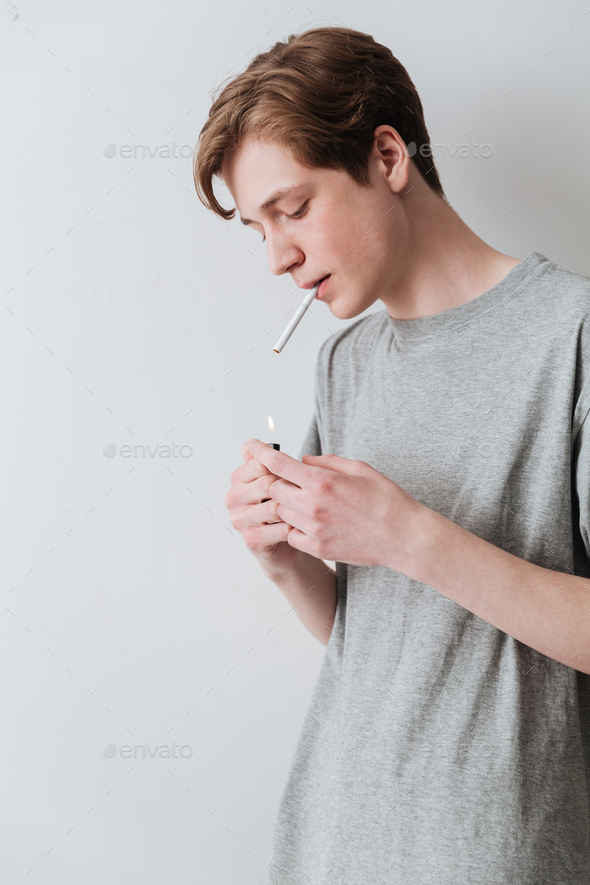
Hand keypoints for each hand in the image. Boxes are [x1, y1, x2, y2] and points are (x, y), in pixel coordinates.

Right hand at [224, 445, 302, 574]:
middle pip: (267, 483)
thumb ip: (271, 460)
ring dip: (294, 510)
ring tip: (301, 512)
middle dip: (290, 489)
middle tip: (302, 496)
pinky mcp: (251, 540)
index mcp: (238, 478)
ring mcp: (240, 520)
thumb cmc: (286, 507)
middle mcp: (234, 497)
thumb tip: (254, 444)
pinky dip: (295, 527)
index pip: (260, 462)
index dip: (283, 469)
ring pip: (275, 507)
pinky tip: (298, 527)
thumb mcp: (281, 479)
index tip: (294, 477)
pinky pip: (281, 528)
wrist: (288, 544)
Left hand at [242, 438, 426, 570]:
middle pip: (273, 489)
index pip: (279, 464)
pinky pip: (292, 535)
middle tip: (288, 480)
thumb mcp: (359, 469)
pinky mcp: (318, 548)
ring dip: (286, 505)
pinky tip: (311, 523)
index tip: (250, 447)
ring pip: (281, 513)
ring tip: (304, 502)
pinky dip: (295, 527)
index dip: (260, 453)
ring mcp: (314, 529)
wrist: (403, 536)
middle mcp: (314, 505)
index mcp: (323, 481)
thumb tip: (301, 461)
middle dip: (276, 482)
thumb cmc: (385, 499)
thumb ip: (326, 463)